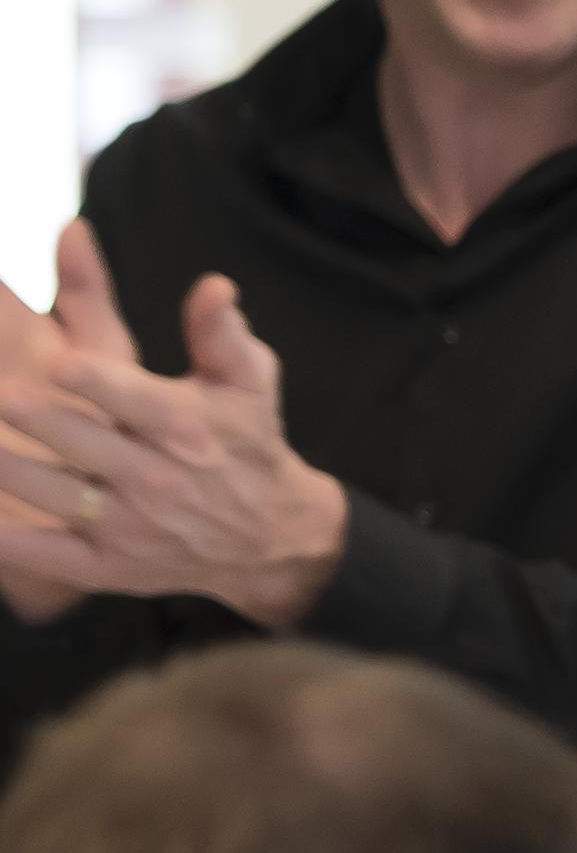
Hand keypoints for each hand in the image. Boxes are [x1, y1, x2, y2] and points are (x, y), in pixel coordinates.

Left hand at [0, 223, 350, 624]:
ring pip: (60, 497)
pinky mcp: (114, 566)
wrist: (274, 539)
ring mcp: (133, 527)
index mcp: (186, 428)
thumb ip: (222, 334)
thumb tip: (215, 286)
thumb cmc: (247, 445)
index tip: (62, 363)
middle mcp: (159, 480)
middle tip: (1, 397)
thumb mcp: (247, 385)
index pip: (139, 401)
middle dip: (40, 421)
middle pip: (87, 445)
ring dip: (13, 473)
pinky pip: (55, 558)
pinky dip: (13, 547)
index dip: (99, 382)